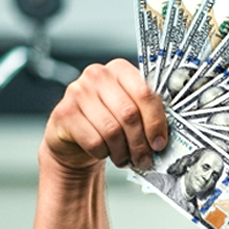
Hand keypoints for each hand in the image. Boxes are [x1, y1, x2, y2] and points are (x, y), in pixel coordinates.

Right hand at [43, 59, 167, 171]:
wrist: (74, 136)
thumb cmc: (108, 121)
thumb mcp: (130, 112)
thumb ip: (147, 115)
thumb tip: (163, 138)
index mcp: (120, 70)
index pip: (145, 93)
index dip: (156, 122)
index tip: (159, 143)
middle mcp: (97, 75)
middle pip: (129, 114)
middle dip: (140, 143)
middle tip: (145, 159)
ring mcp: (77, 91)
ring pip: (112, 129)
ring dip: (123, 152)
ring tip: (125, 159)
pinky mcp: (64, 112)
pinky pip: (94, 141)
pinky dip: (103, 153)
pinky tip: (104, 152)